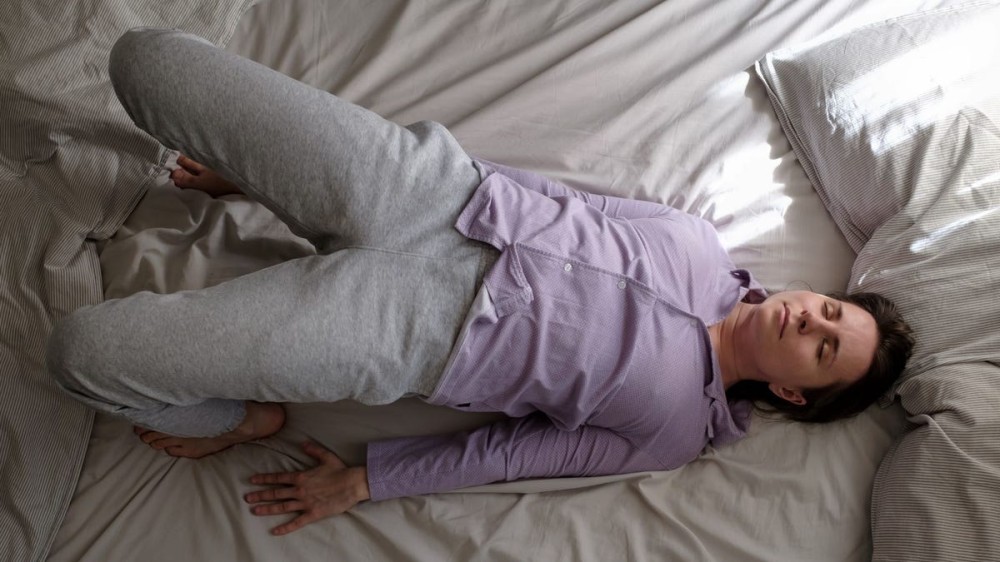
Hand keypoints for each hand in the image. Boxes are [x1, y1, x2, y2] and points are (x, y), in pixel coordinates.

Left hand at [245, 441, 370, 535]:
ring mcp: (305, 503)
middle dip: (260, 495)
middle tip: (247, 498)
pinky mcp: (313, 514)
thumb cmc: (340, 470)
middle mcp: (300, 490)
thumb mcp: (326, 456)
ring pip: (282, 507)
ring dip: (267, 509)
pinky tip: (275, 531)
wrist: (352, 484)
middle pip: (276, 493)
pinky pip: (296, 522)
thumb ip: (312, 450)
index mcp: (301, 477)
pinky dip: (285, 528)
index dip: (265, 479)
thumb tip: (302, 443)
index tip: (253, 480)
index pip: (279, 477)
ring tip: (255, 511)